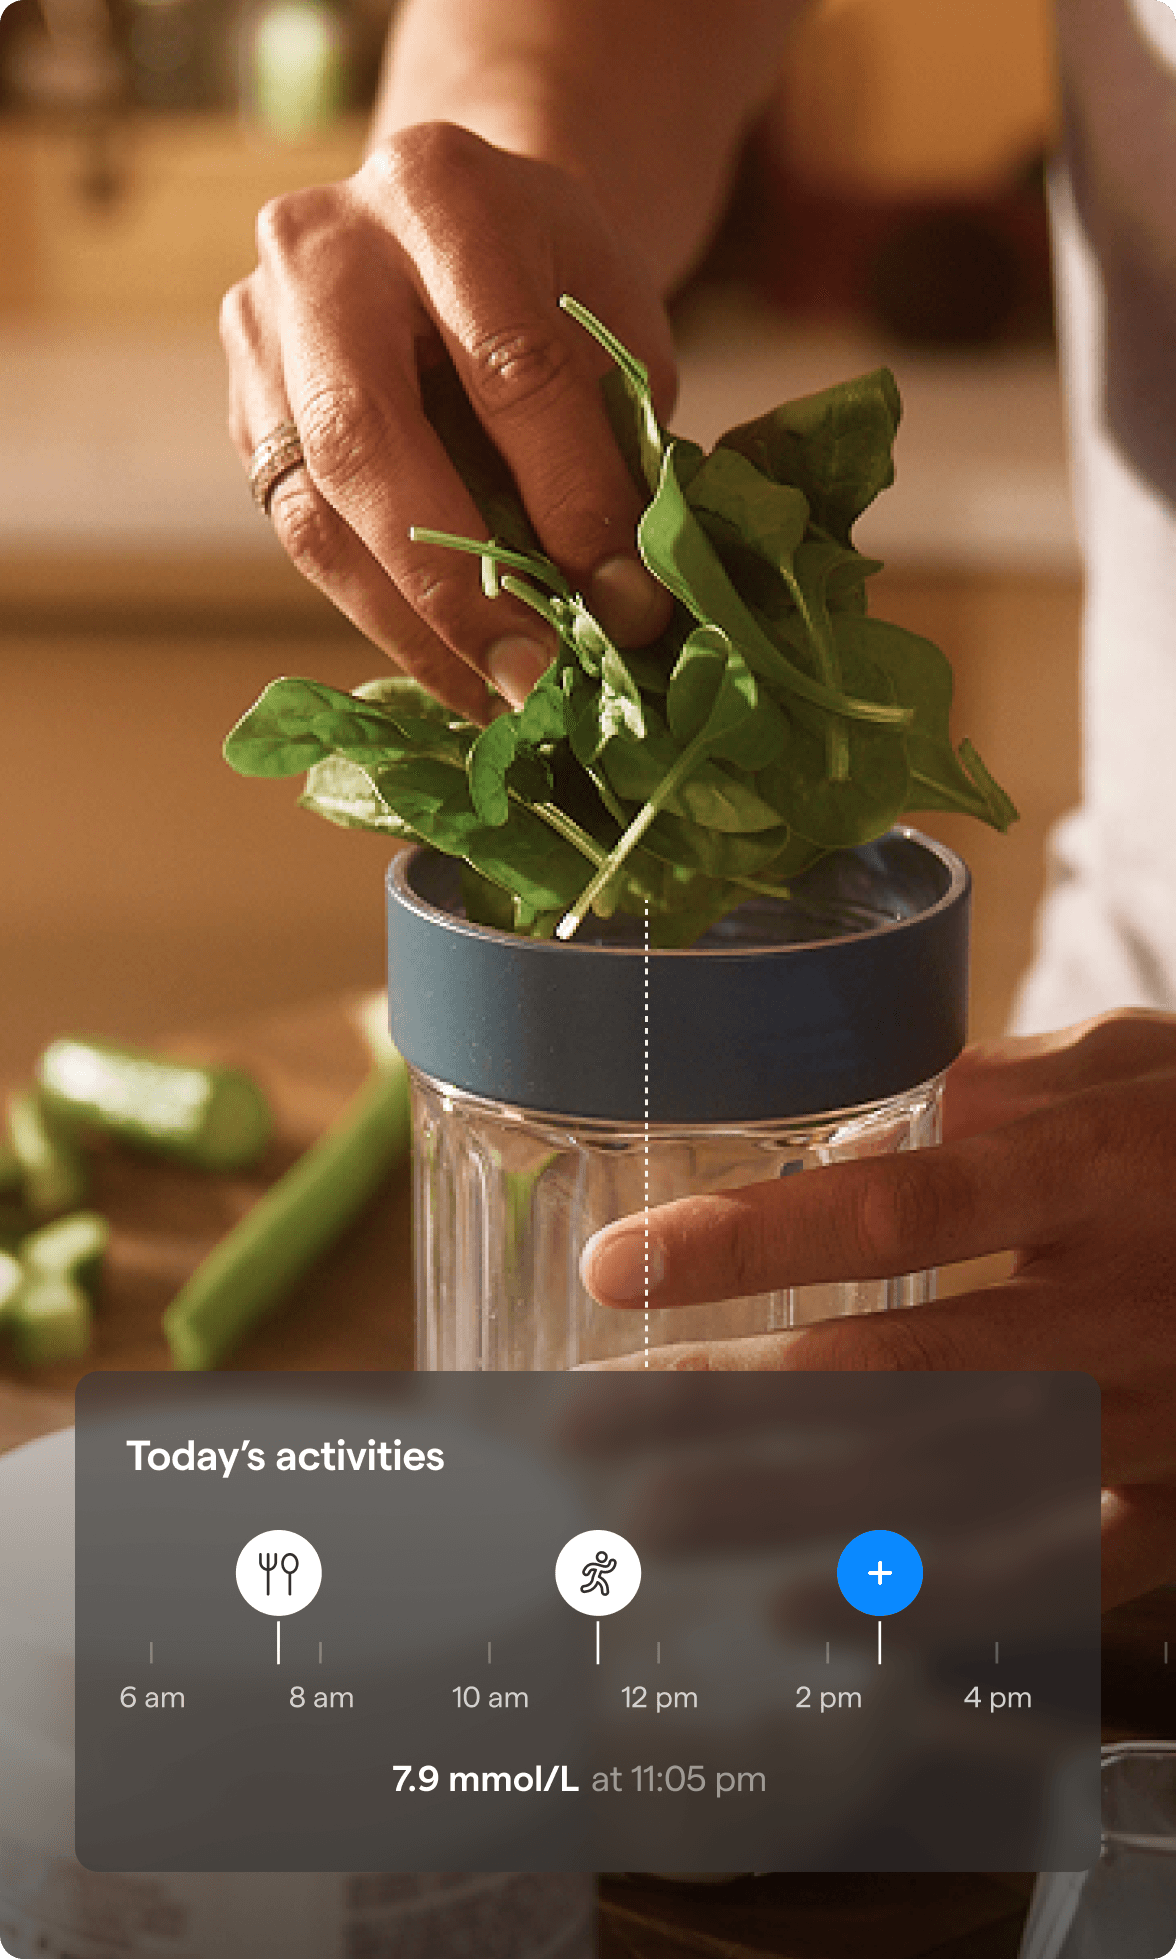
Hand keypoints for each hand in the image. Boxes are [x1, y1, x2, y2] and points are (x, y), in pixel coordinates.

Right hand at [221, 123, 674, 718]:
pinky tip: (454, 670)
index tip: (629, 606)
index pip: (508, 366)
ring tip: (497, 700)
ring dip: (413, 628)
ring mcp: (259, 331)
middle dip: (455, 584)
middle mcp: (321, 251)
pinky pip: (305, 538)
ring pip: (315, 511)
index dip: (573, 499)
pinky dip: (385, 618)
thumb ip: (616, 440)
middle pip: (364, 440)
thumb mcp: (617, 325)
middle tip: (533, 680)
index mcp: (439, 192)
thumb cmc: (554, 282)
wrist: (455, 224)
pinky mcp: (244, 411)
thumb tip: (622, 604)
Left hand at [581, 1010, 1175, 1606]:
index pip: (904, 1215)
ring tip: (642, 1527)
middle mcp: (1121, 1312)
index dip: (756, 1246)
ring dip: (785, 1515)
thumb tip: (868, 1123)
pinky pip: (1044, 1574)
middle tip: (581, 1428)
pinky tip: (802, 1606)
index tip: (619, 1267)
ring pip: (949, 1489)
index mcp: (1103, 1177)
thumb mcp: (1146, 1066)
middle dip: (725, 1409)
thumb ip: (1012, 1087)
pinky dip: (921, 1598)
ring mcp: (1159, 1426)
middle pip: (897, 1374)